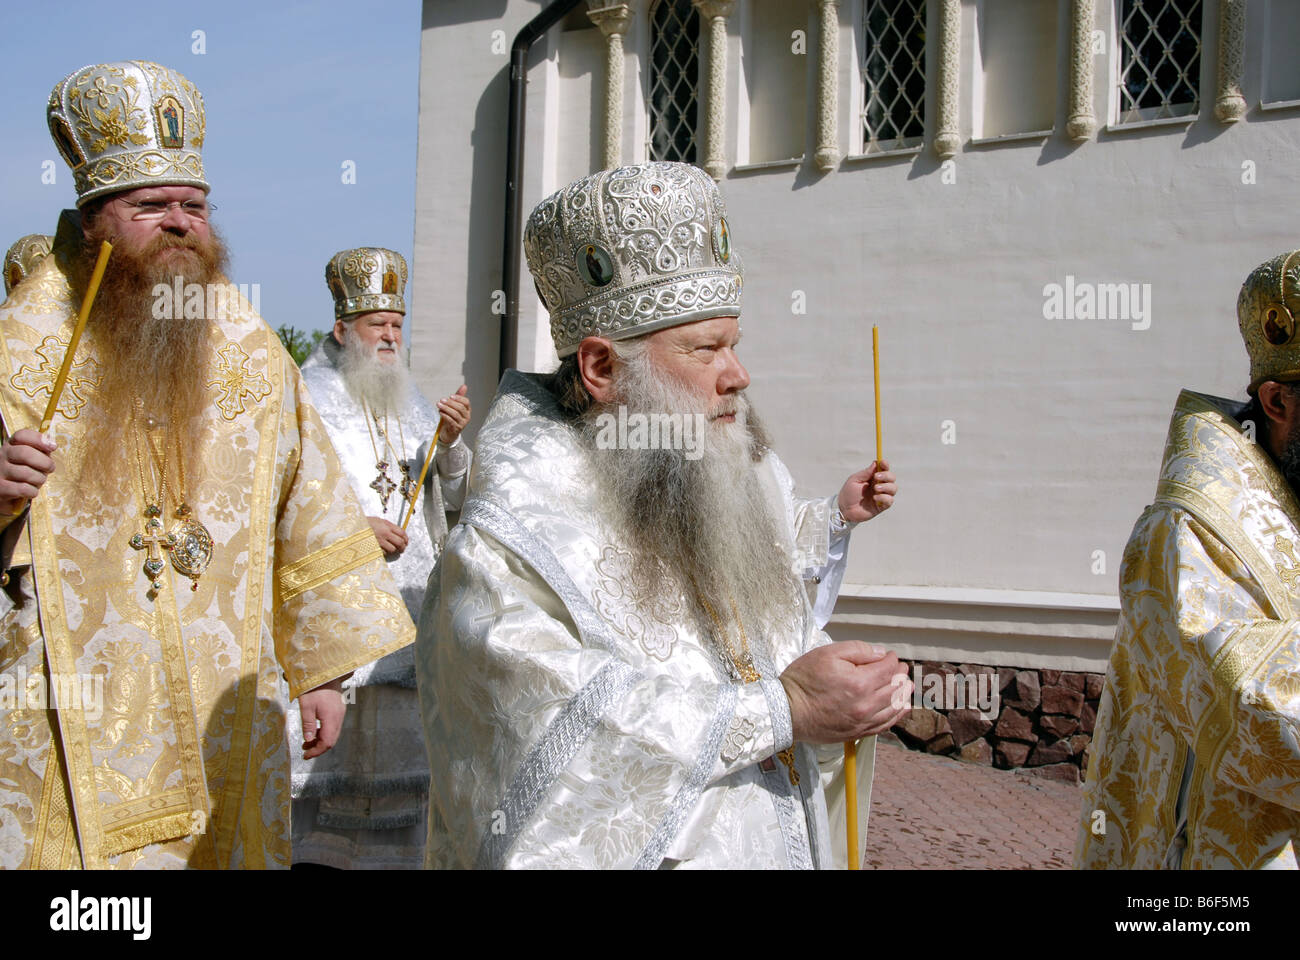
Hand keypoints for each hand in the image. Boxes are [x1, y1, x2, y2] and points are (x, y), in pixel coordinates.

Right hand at [0, 429, 55, 514]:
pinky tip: (31, 491)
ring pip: (25, 473)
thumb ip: (40, 451)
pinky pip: (22, 489)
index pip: (22, 435)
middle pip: (24, 453)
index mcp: (11, 446)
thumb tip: (51, 445)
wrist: (5, 494)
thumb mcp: (32, 460)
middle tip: (50, 469)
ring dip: (39, 479)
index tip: (53, 447)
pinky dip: (32, 491)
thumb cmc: (23, 475)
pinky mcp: (0, 488)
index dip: (39, 439)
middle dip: (44, 462)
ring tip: (38, 481)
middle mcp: (1, 456)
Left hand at [299, 675, 347, 758]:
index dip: (316, 751)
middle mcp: (339, 716)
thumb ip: (308, 725)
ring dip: (321, 740)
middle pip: (332, 740)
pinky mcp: (339, 708)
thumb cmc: (313, 687)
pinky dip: (324, 731)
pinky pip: (333, 725)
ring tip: (307, 742)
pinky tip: (314, 730)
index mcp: (331, 718)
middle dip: (318, 748)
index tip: (305, 755)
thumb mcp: (306, 707)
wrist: (324, 670)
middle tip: (305, 751)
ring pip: (333, 733)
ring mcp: (340, 712)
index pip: (327, 742)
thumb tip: (308, 740)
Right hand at [367, 516, 407, 554]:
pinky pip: (384, 553)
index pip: (402, 533)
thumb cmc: (366, 522)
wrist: (354, 526)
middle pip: (400, 542)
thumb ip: (389, 526)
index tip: (406, 542)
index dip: (406, 538)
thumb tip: (398, 532)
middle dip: (403, 547)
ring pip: (392, 549)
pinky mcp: (374, 547)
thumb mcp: (379, 520)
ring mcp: (379, 541)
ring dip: (393, 550)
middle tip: (402, 548)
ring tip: (391, 549)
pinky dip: (385, 552)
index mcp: (387, 526)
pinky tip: (383, 550)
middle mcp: (385, 533)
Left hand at [436, 385, 469, 444]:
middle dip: (450, 403)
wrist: (450, 432)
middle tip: (441, 400)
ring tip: (438, 405)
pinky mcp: (456, 429)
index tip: (450, 396)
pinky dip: (445, 416)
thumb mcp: (455, 407)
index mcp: (468, 410)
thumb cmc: (452, 417)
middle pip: (460, 408)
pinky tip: (440, 412)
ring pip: (455, 414)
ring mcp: (462, 423)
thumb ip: (459, 396)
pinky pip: (451, 421)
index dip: (459, 398)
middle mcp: (467, 417)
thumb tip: (464, 386)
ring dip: (446, 408)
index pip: (466, 402)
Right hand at [779, 641, 910, 743]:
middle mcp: (866, 704)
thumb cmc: (803, 681)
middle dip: (901, 675)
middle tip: (901, 668)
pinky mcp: (858, 732)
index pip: (888, 668)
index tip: (891, 655)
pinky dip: (897, 714)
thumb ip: (857, 650)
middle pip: (895, 688)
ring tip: (906, 686)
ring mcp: (863, 721)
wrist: (787, 711)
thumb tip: (880, 654)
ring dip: (903, 694)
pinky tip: (901, 708)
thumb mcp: (827, 654)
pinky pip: (885, 724)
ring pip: (894, 707)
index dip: (892, 659)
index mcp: (860, 682)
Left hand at [837, 459, 895, 522]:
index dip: (885, 465)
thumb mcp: (854, 480)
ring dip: (886, 487)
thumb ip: (865, 473)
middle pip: (892, 478)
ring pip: (893, 488)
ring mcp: (882, 496)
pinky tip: (875, 498)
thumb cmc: (848, 493)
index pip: (884, 469)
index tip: (883, 463)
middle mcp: (880, 485)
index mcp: (873, 478)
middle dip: (887, 476)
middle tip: (877, 477)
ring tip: (876, 488)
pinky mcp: (882, 506)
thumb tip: (876, 463)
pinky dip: (884, 498)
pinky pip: (889, 500)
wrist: (844, 509)